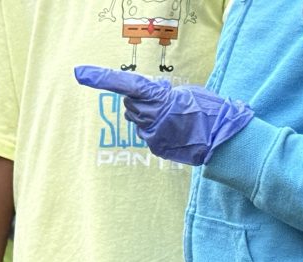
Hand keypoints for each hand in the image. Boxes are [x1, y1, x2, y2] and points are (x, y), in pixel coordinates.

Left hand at [74, 66, 253, 165]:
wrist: (222, 140)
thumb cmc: (209, 111)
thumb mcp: (186, 93)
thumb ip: (161, 94)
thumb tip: (147, 96)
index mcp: (159, 100)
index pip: (125, 86)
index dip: (101, 79)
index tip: (80, 72)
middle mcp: (150, 119)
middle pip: (131, 104)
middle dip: (140, 99)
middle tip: (165, 99)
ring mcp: (151, 136)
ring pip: (137, 119)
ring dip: (149, 114)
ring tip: (175, 116)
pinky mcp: (155, 147)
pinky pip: (147, 132)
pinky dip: (157, 127)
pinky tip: (175, 129)